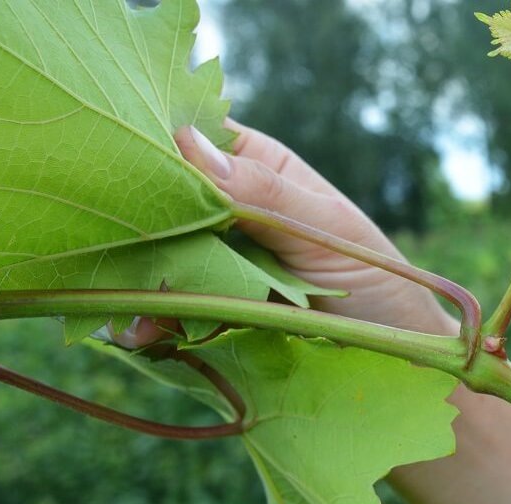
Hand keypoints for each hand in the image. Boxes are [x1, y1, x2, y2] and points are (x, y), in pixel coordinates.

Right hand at [116, 121, 455, 346]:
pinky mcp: (207, 313)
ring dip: (133, 279)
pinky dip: (147, 322)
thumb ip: (265, 192)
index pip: (190, 138)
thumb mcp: (326, 227)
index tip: (118, 160)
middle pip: (159, 203)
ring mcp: (212, 262)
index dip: (152, 143)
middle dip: (132, 223)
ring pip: (152, 259)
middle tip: (110, 243)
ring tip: (130, 311)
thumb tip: (188, 144)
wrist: (400, 359)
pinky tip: (141, 335)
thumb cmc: (378, 276)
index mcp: (256, 169)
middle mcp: (226, 211)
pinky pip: (164, 311)